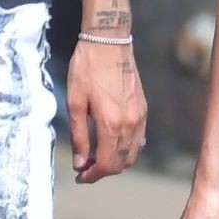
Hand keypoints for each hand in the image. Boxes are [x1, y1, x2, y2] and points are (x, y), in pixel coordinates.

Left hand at [66, 39, 145, 181]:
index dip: (93, 175)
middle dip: (103, 171)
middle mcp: (130, 123)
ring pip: (132, 153)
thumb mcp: (75, 103)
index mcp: (111, 123)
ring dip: (115, 161)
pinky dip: (125, 148)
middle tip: (85, 169)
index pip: (107, 163)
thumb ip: (79, 136)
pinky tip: (110, 143)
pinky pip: (138, 139)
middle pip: (121, 162)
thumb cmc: (86, 69)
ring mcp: (140, 117)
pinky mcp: (143, 109)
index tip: (81, 176)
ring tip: (95, 158)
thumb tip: (80, 162)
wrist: (108, 42)